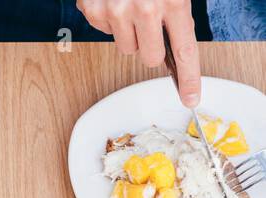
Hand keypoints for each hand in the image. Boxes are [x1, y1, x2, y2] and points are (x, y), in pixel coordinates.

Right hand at [78, 0, 200, 106]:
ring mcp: (117, 12)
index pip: (185, 51)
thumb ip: (176, 12)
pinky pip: (105, 31)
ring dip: (128, 32)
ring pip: (126, 48)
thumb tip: (177, 50)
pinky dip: (109, 19)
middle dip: (150, 47)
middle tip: (149, 25)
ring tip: (130, 6)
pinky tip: (114, 1)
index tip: (191, 98)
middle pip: (150, 58)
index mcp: (174, 0)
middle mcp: (146, 8)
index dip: (189, 78)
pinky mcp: (95, 12)